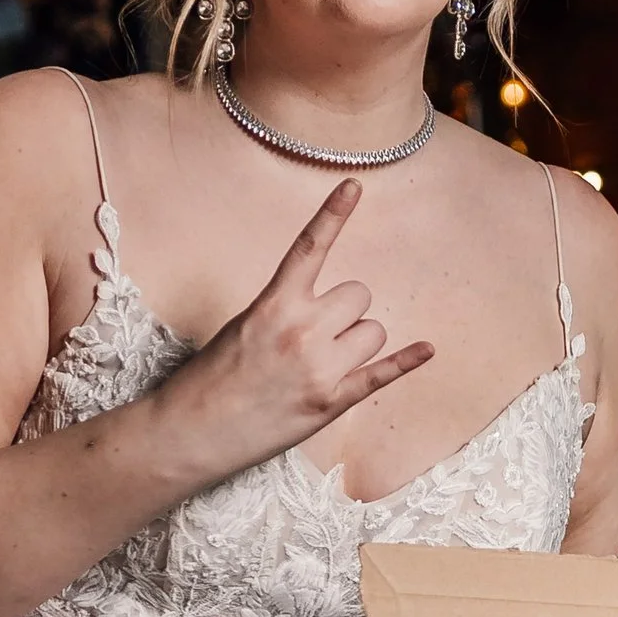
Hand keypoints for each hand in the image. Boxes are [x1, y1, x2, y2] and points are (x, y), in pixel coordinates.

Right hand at [159, 179, 433, 477]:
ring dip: (358, 342)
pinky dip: (406, 362)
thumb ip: (283, 310)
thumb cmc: (209, 379)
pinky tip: (427, 350)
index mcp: (273, 304)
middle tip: (318, 336)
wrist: (190, 432)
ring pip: (374, 331)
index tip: (353, 184)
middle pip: (359, 295)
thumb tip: (322, 311)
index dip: (333, 213)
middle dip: (346, 311)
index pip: (309, 247)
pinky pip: (382, 374)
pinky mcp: (332, 402)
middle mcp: (302, 330)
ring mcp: (320, 367)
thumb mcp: (240, 327)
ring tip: (325, 365)